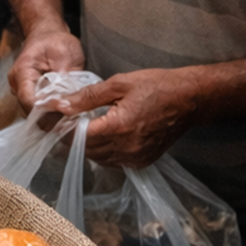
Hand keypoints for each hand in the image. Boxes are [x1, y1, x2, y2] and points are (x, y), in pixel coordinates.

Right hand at [8, 28, 83, 111]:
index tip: (65, 109)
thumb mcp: (65, 54)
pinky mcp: (28, 95)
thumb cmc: (55, 41)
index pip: (28, 99)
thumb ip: (65, 77)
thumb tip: (68, 99)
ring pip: (34, 113)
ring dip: (51, 115)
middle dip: (51, 115)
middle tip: (72, 116)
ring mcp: (21, 91)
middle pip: (30, 110)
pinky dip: (51, 112)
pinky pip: (38, 109)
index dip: (46, 109)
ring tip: (70, 113)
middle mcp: (17, 84)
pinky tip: (65, 109)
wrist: (47, 35)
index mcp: (22, 72)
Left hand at [55, 66, 200, 167]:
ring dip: (85, 147)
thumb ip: (86, 97)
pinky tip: (102, 137)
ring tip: (81, 129)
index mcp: (118, 127)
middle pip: (84, 151)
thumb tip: (59, 105)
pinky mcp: (142, 161)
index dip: (62, 130)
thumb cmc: (156, 86)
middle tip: (65, 124)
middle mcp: (126, 147)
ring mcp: (135, 157)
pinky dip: (102, 152)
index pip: (77, 137)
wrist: (191, 100)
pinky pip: (112, 162)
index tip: (55, 121)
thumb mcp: (118, 83)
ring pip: (97, 159)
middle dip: (70, 139)